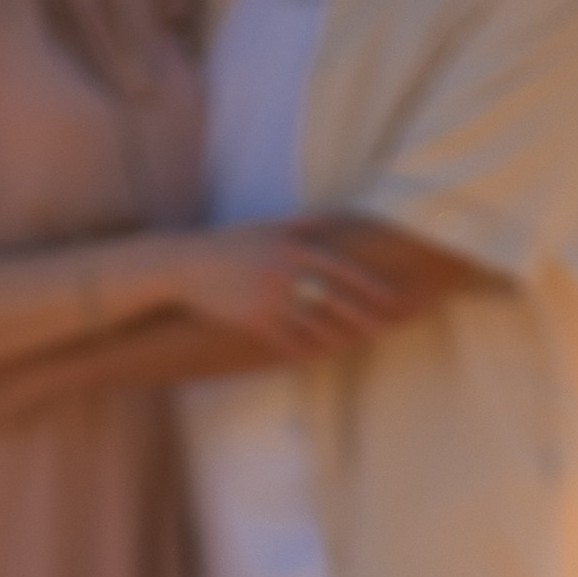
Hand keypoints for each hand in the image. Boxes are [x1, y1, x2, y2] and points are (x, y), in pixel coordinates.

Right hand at [171, 222, 409, 358]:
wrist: (185, 266)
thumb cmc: (229, 245)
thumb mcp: (266, 228)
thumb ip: (303, 225)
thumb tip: (334, 218)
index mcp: (292, 246)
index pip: (341, 267)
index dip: (370, 284)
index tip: (392, 297)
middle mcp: (284, 270)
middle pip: (335, 298)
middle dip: (365, 315)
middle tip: (387, 329)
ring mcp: (268, 297)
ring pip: (314, 324)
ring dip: (338, 337)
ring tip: (355, 344)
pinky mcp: (253, 320)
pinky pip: (288, 341)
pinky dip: (305, 350)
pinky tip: (317, 357)